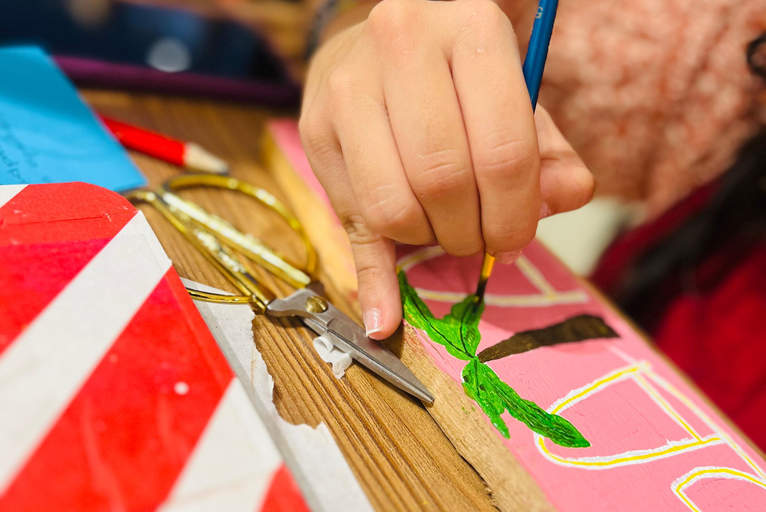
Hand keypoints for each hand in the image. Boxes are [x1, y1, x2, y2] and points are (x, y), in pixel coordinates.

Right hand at [300, 0, 592, 338]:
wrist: (379, 45)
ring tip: (439, 228)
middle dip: (468, 233)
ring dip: (426, 242)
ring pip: (393, 205)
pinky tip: (384, 315)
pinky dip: (373, 278)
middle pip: (443, 181)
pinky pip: (352, 220)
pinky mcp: (315, 126)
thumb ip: (550, 154)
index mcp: (473, 30)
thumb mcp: (514, 102)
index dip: (514, 216)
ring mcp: (349, 87)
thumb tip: (567, 198)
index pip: (503, 151)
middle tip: (477, 239)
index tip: (513, 239)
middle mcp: (403, 44)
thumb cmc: (454, 81)